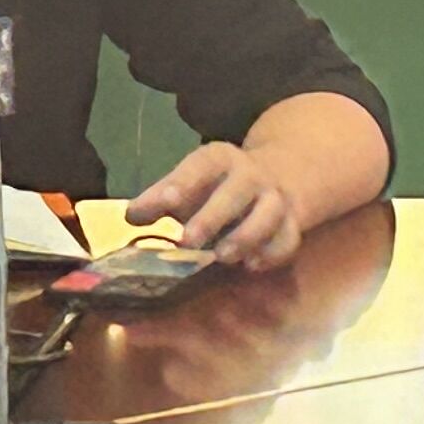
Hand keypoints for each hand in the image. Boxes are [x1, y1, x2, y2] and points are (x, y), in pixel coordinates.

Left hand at [131, 141, 303, 270]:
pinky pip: (289, 238)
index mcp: (219, 158)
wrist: (273, 177)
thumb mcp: (186, 184)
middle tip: (188, 241)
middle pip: (236, 192)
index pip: (200, 165)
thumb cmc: (214, 187)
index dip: (181, 183)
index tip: (162, 204)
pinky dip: (273, 253)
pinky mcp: (292, 223)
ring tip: (222, 257)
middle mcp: (250, 174)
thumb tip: (131, 216)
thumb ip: (159, 199)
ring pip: (269, 213)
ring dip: (247, 236)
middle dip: (212, 217)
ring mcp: (275, 198)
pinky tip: (252, 265)